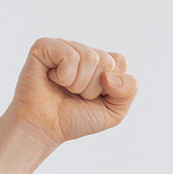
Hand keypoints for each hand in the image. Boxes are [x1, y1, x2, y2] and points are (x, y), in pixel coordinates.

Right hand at [6, 37, 137, 148]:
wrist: (45, 128)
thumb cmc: (76, 118)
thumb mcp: (114, 111)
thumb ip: (128, 91)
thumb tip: (110, 74)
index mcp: (99, 62)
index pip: (120, 60)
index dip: (112, 86)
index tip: (95, 97)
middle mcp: (82, 51)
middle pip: (106, 60)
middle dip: (94, 87)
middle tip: (76, 95)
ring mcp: (63, 46)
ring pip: (89, 57)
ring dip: (78, 84)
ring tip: (64, 88)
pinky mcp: (44, 46)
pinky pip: (69, 56)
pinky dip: (64, 76)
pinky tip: (52, 79)